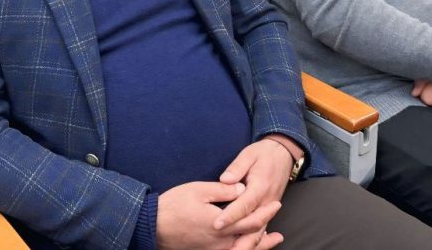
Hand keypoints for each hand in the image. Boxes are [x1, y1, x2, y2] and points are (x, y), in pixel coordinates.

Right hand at [157, 181, 282, 249]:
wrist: (153, 225)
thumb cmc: (174, 205)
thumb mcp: (199, 190)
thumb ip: (223, 190)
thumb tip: (243, 189)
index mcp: (221, 225)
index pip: (251, 221)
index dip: (266, 213)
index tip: (276, 204)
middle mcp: (220, 242)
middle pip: (250, 241)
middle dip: (266, 236)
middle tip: (278, 233)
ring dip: (257, 247)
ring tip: (270, 241)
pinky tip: (244, 245)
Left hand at [213, 139, 293, 237]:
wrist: (283, 154)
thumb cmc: (263, 153)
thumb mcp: (249, 154)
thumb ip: (237, 167)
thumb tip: (225, 179)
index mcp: (260, 186)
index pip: (244, 205)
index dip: (230, 215)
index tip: (216, 223)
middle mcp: (266, 201)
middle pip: (253, 224)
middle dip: (237, 236)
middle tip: (220, 241)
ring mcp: (269, 207)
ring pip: (259, 231)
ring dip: (247, 243)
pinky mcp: (268, 211)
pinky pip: (261, 229)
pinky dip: (254, 240)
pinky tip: (243, 247)